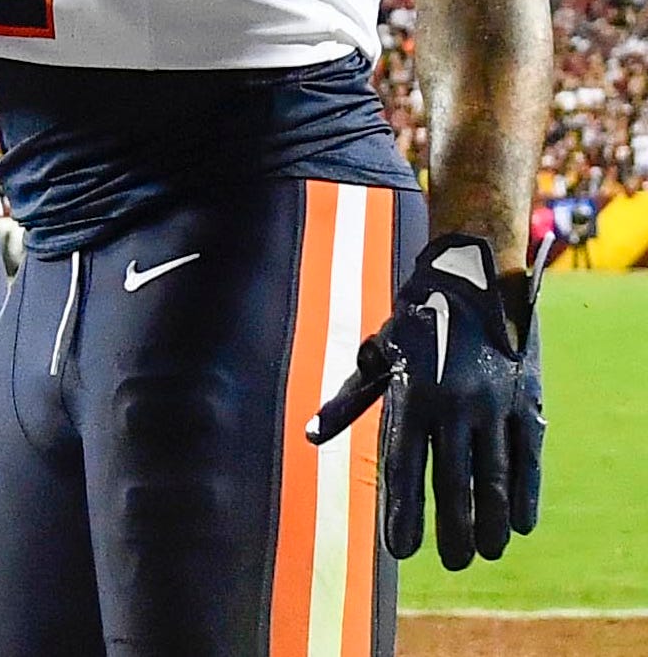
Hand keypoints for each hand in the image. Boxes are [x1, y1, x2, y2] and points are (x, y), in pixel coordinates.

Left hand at [307, 233, 544, 568]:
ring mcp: (495, 404)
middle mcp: (455, 405)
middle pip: (456, 484)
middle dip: (455, 529)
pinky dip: (527, 494)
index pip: (406, 468)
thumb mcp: (379, 353)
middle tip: (455, 562)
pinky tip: (521, 523)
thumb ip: (350, 398)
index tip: (401, 550)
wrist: (474, 277)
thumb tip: (312, 434)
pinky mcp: (527, 400)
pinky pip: (528, 458)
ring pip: (495, 478)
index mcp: (414, 396)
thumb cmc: (416, 320)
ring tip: (487, 551)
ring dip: (493, 521)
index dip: (405, 512)